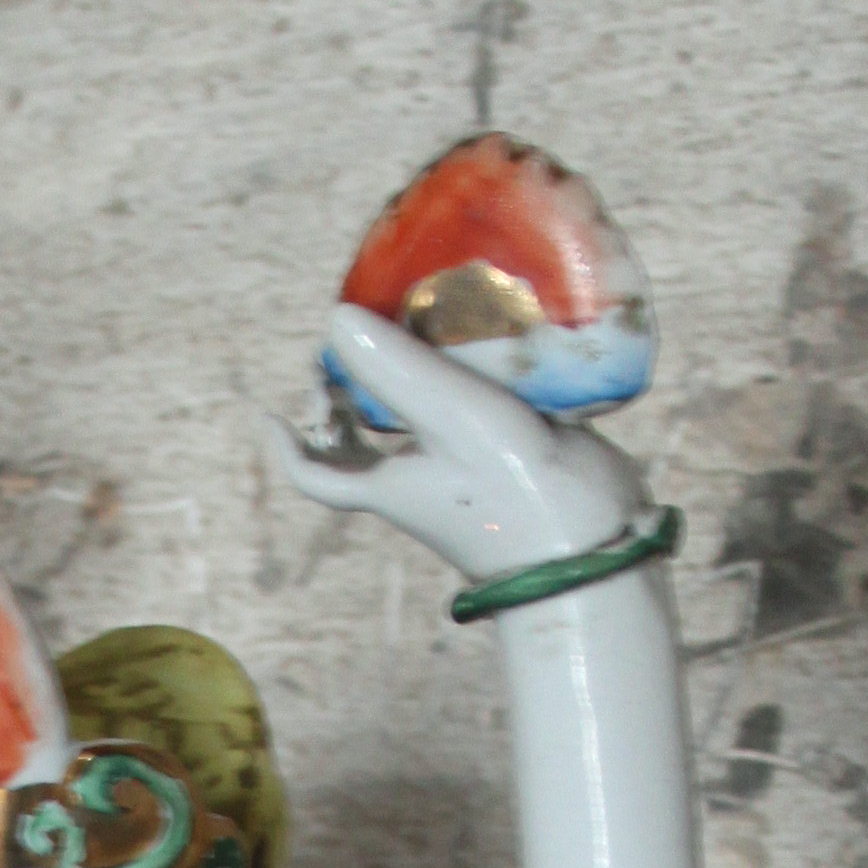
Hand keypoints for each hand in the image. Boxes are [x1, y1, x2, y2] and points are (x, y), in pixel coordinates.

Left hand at [266, 306, 638, 585]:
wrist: (596, 545)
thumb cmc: (515, 491)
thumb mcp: (451, 418)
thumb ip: (398, 370)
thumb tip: (335, 322)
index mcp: (389, 483)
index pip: (318, 473)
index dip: (289, 445)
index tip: (271, 413)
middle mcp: (421, 480)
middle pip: (365, 441)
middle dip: (351, 393)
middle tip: (356, 344)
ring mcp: (469, 473)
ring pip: (422, 424)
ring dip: (412, 377)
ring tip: (417, 325)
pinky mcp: (516, 459)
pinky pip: (476, 416)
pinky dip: (470, 380)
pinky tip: (488, 343)